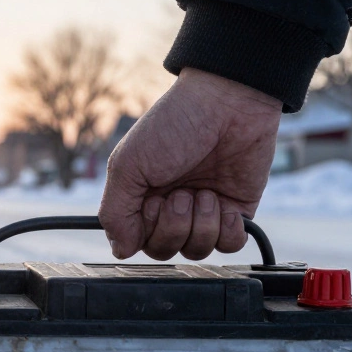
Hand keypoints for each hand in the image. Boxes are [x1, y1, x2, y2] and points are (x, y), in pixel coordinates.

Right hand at [99, 68, 280, 259]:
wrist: (227, 102)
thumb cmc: (174, 124)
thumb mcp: (128, 165)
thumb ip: (115, 212)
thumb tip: (120, 250)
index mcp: (142, 196)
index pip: (137, 241)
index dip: (145, 232)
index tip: (153, 201)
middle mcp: (171, 206)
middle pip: (165, 250)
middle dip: (173, 227)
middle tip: (182, 194)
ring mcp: (204, 210)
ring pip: (197, 250)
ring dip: (200, 226)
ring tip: (205, 194)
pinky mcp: (236, 209)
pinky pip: (230, 245)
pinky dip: (227, 232)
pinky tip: (224, 206)